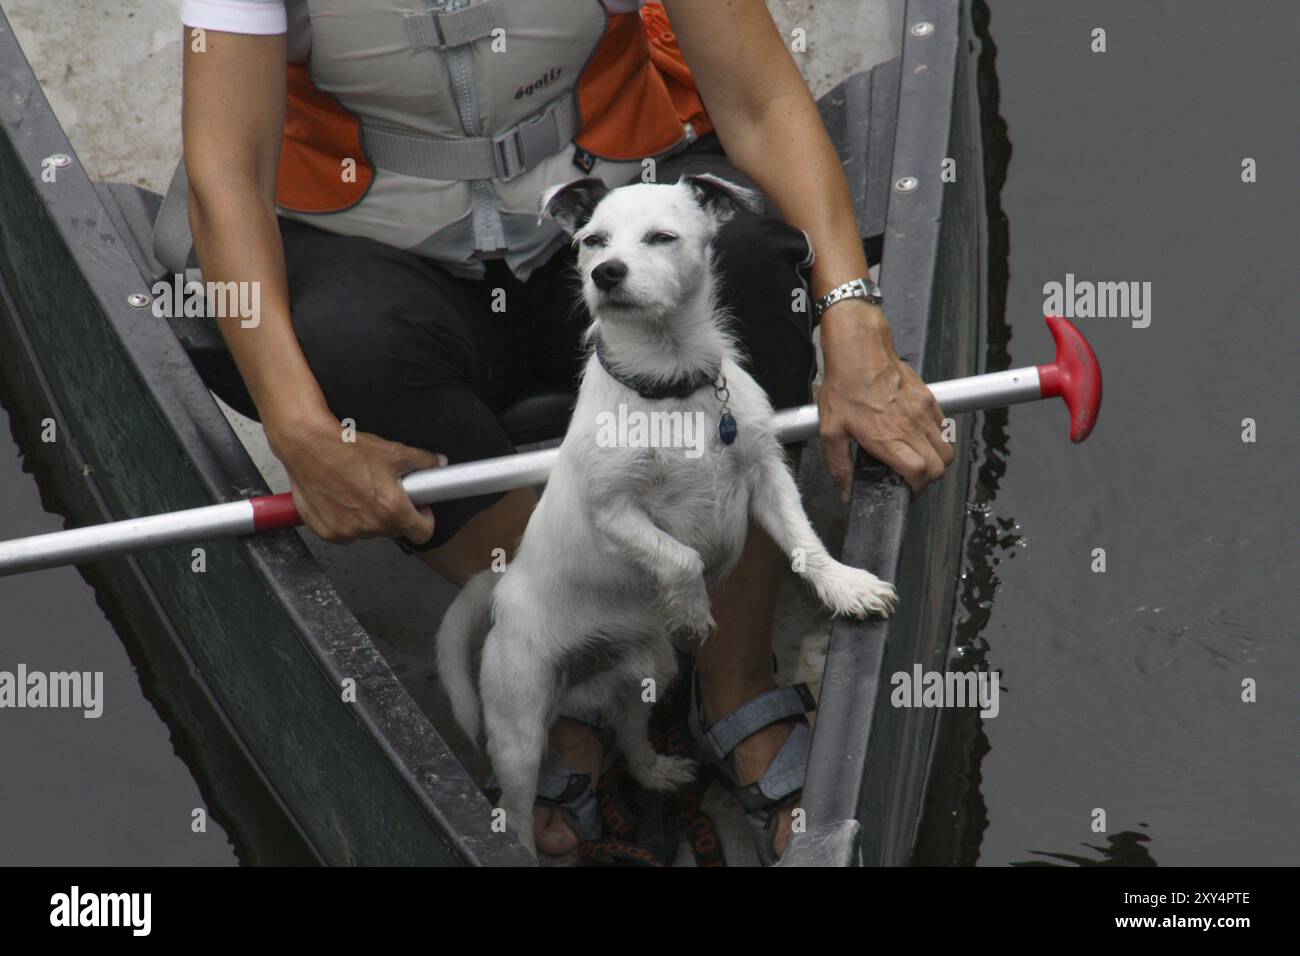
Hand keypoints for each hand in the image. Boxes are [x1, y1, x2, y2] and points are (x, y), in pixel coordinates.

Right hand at [265, 414, 445, 544]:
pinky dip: (347, 520)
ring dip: (370, 517)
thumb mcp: (393, 451)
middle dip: (395, 514)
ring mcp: (347, 531)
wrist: (308, 447)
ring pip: (369, 531)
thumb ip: (423, 461)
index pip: (422, 533)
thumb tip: (438, 464)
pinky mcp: (327, 532)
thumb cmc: (346, 449)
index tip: (419, 508)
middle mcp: (370, 526)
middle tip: (385, 491)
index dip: (425, 519)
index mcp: (391, 510)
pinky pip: (346, 532)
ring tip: (360, 491)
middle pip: (395, 530)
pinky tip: (343, 498)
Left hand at [818, 302, 953, 497]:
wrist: (859, 350)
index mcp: (886, 438)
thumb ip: (838, 464)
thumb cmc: (844, 386)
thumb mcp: (831, 430)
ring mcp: (922, 412)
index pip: (919, 472)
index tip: (907, 488)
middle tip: (914, 477)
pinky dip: (938, 438)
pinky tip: (920, 436)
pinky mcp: (928, 399)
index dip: (917, 487)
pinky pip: (945, 426)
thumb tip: (844, 490)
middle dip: (929, 478)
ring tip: (919, 458)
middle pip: (939, 466)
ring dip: (937, 459)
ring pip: (947, 448)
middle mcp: (909, 427)